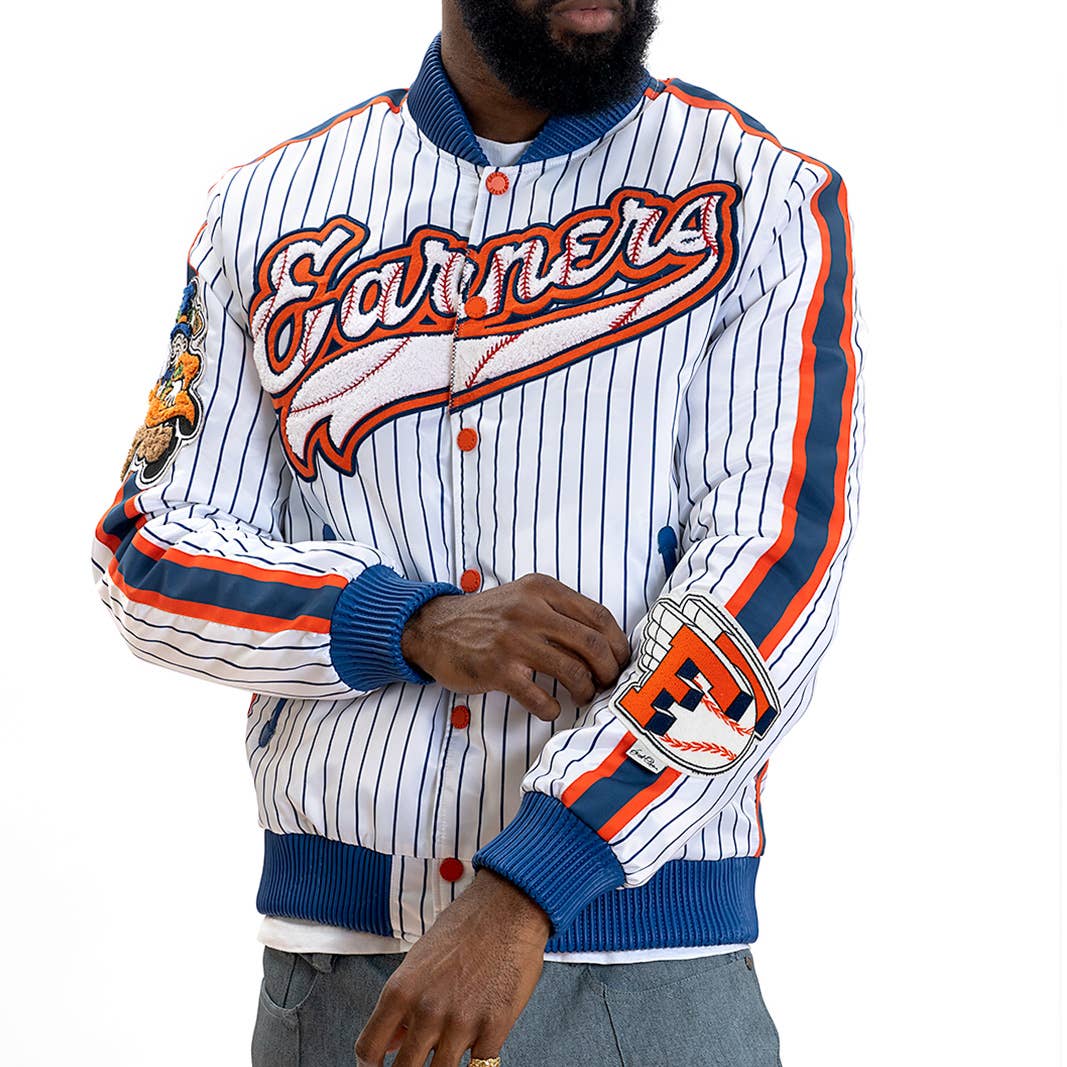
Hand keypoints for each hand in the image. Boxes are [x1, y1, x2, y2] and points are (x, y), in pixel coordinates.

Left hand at [354, 868, 550, 1066]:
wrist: (508, 907)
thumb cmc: (466, 925)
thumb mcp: (420, 958)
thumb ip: (403, 1002)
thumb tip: (392, 1040)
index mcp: (401, 990)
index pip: (369, 1049)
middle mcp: (427, 1010)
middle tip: (417, 1062)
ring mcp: (461, 1022)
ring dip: (442, 1066)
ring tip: (448, 1052)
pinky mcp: (494, 1027)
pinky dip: (477, 1063)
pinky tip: (476, 1048)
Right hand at [401, 572, 630, 719]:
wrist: (434, 628)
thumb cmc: (487, 617)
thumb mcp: (525, 597)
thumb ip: (559, 610)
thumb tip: (603, 642)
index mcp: (543, 589)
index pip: (599, 616)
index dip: (618, 644)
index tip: (621, 661)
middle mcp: (531, 610)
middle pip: (593, 644)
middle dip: (609, 670)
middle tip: (608, 683)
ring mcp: (514, 640)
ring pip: (573, 671)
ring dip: (586, 691)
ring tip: (583, 696)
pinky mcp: (498, 669)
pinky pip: (540, 698)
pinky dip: (552, 708)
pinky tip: (551, 708)